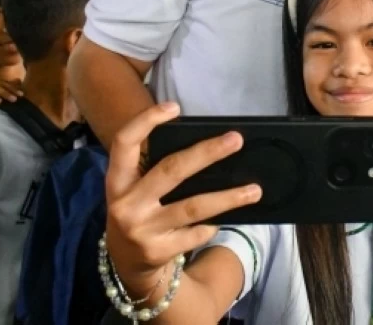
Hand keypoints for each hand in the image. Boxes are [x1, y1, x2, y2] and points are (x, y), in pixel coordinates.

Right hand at [104, 103, 261, 300]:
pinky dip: (212, 224)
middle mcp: (126, 204)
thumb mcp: (134, 191)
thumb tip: (207, 145)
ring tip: (255, 190)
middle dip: (206, 153)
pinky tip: (222, 220)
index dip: (146, 121)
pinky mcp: (158, 251)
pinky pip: (196, 232)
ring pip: (193, 206)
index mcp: (118, 181)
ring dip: (228, 197)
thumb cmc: (139, 213)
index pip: (124, 142)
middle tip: (236, 140)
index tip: (174, 106)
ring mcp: (142, 229)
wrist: (127, 266)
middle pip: (171, 170)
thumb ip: (155, 170)